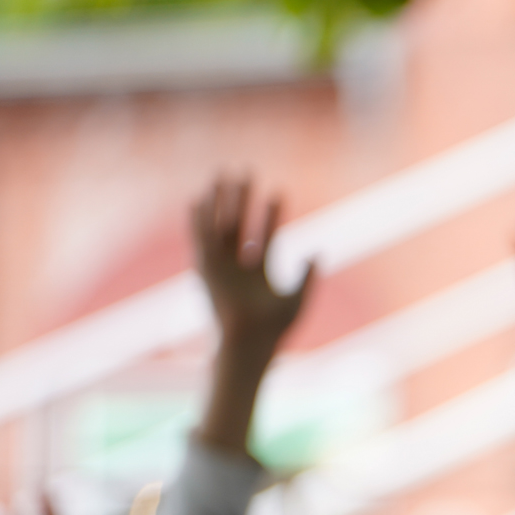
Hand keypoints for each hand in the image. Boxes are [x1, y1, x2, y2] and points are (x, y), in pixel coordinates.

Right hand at [192, 175, 312, 357]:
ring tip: (221, 175)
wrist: (249, 343)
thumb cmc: (274, 329)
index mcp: (258, 273)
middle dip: (242, 198)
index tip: (278, 192)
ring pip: (219, 226)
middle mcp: (236, 266)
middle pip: (239, 224)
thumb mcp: (297, 299)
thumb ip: (308, 276)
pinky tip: (198, 200)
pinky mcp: (206, 269)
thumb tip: (317, 252)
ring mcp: (220, 266)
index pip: (265, 234)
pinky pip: (201, 239)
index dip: (271, 213)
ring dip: (219, 201)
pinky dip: (199, 219)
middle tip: (246, 172)